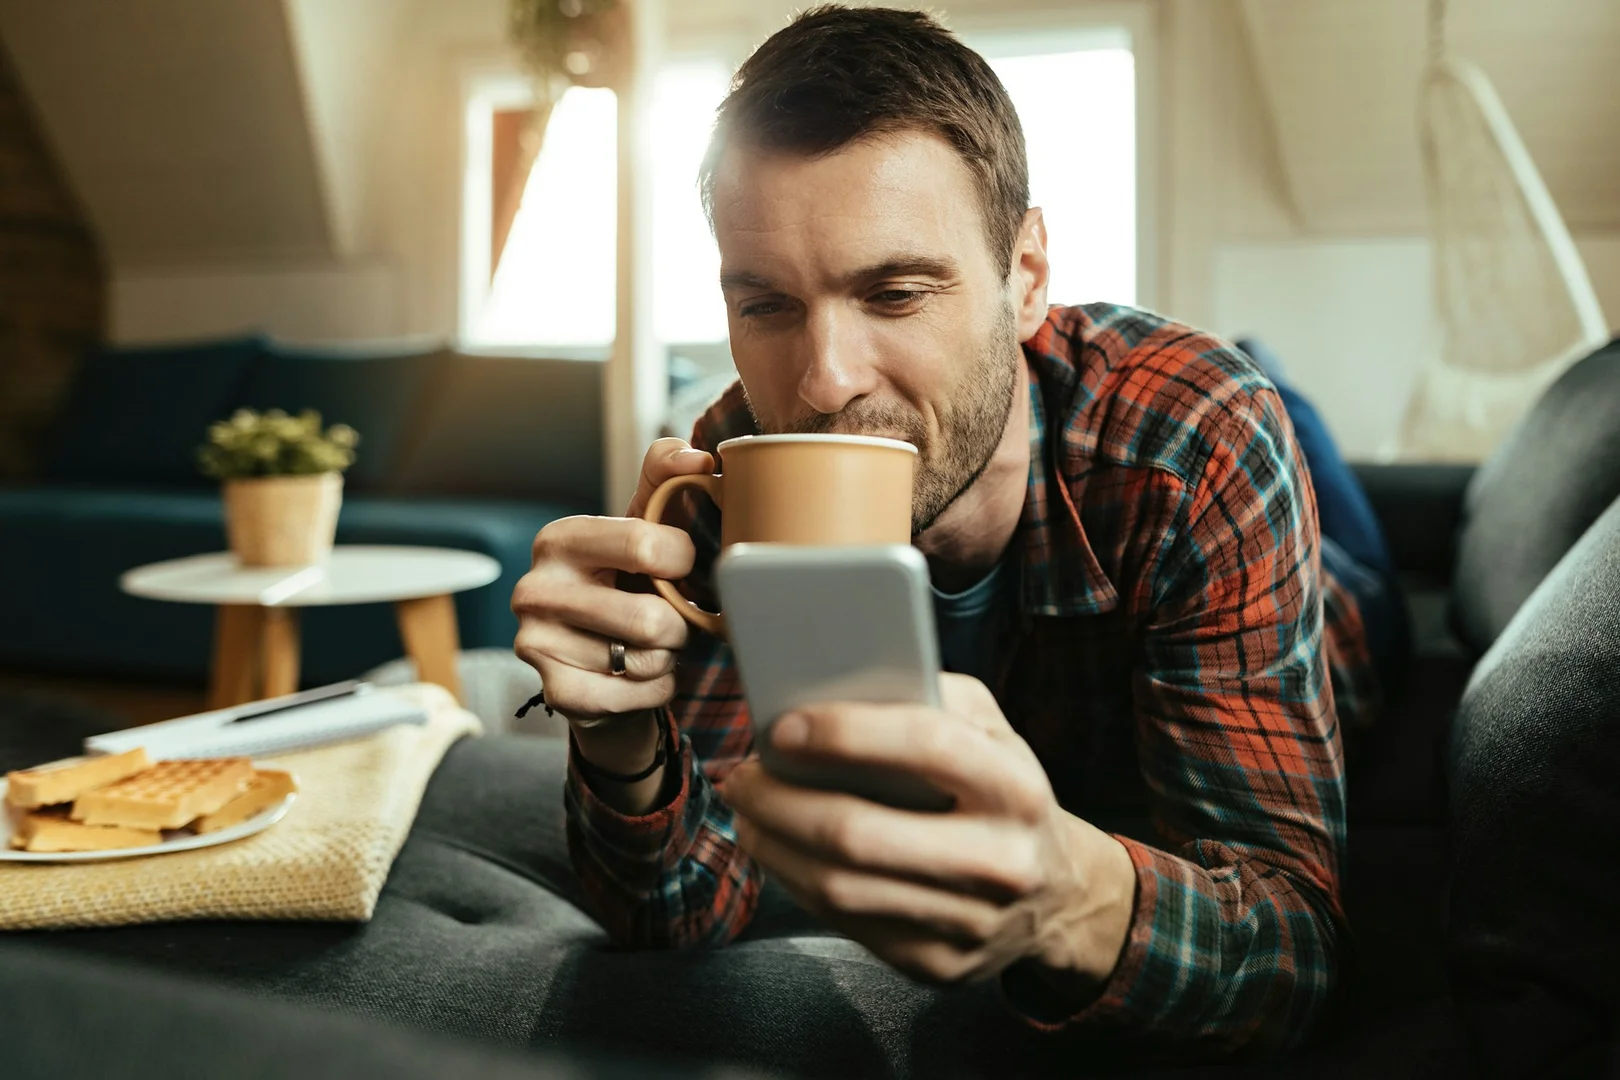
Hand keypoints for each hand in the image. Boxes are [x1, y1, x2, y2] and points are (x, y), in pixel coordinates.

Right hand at [512, 439, 713, 795]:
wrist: (604, 659)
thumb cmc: (631, 580)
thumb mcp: (645, 521)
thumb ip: (668, 475)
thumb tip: (700, 459)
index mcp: (559, 539)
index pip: (648, 546)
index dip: (684, 563)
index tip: (680, 567)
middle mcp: (535, 589)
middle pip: (650, 618)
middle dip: (678, 625)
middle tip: (669, 619)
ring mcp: (536, 644)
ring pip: (645, 660)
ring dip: (666, 658)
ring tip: (650, 646)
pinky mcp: (553, 691)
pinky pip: (632, 697)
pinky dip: (655, 690)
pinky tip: (644, 676)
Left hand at [719, 674, 1135, 986]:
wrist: (1061, 895)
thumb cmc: (1004, 793)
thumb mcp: (994, 731)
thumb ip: (933, 697)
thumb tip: (838, 685)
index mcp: (1015, 786)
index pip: (924, 745)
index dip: (843, 733)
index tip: (781, 726)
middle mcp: (1001, 860)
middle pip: (859, 833)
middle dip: (780, 802)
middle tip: (743, 777)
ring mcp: (970, 923)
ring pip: (841, 888)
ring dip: (775, 847)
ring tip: (749, 812)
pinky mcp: (940, 966)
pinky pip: (847, 924)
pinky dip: (799, 884)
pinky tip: (781, 852)